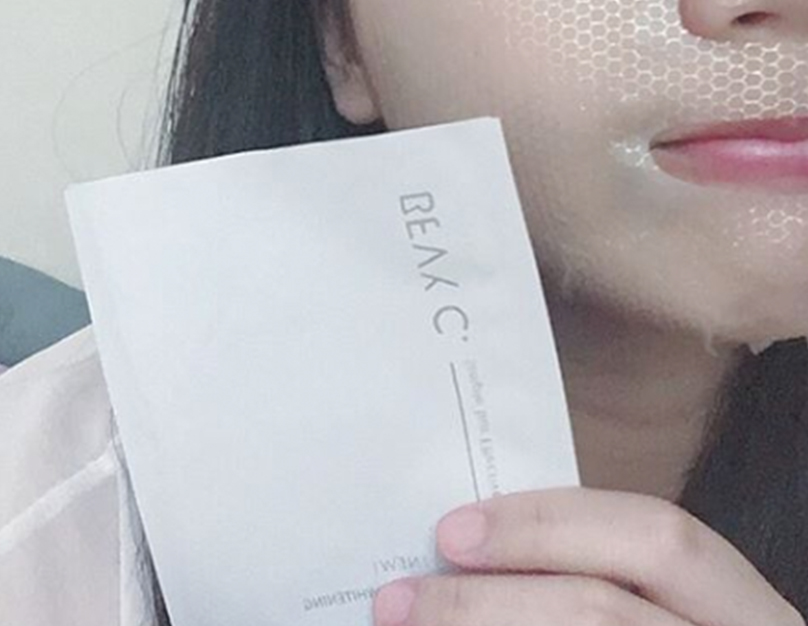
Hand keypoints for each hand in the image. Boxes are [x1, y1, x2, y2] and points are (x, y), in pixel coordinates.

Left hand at [372, 488, 803, 625]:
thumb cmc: (654, 623)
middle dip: (487, 601)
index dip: (548, 524)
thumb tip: (466, 544)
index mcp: (738, 605)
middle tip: (401, 599)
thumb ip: (588, 570)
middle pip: (600, 611)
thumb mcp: (655, 601)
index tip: (450, 531)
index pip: (657, 537)